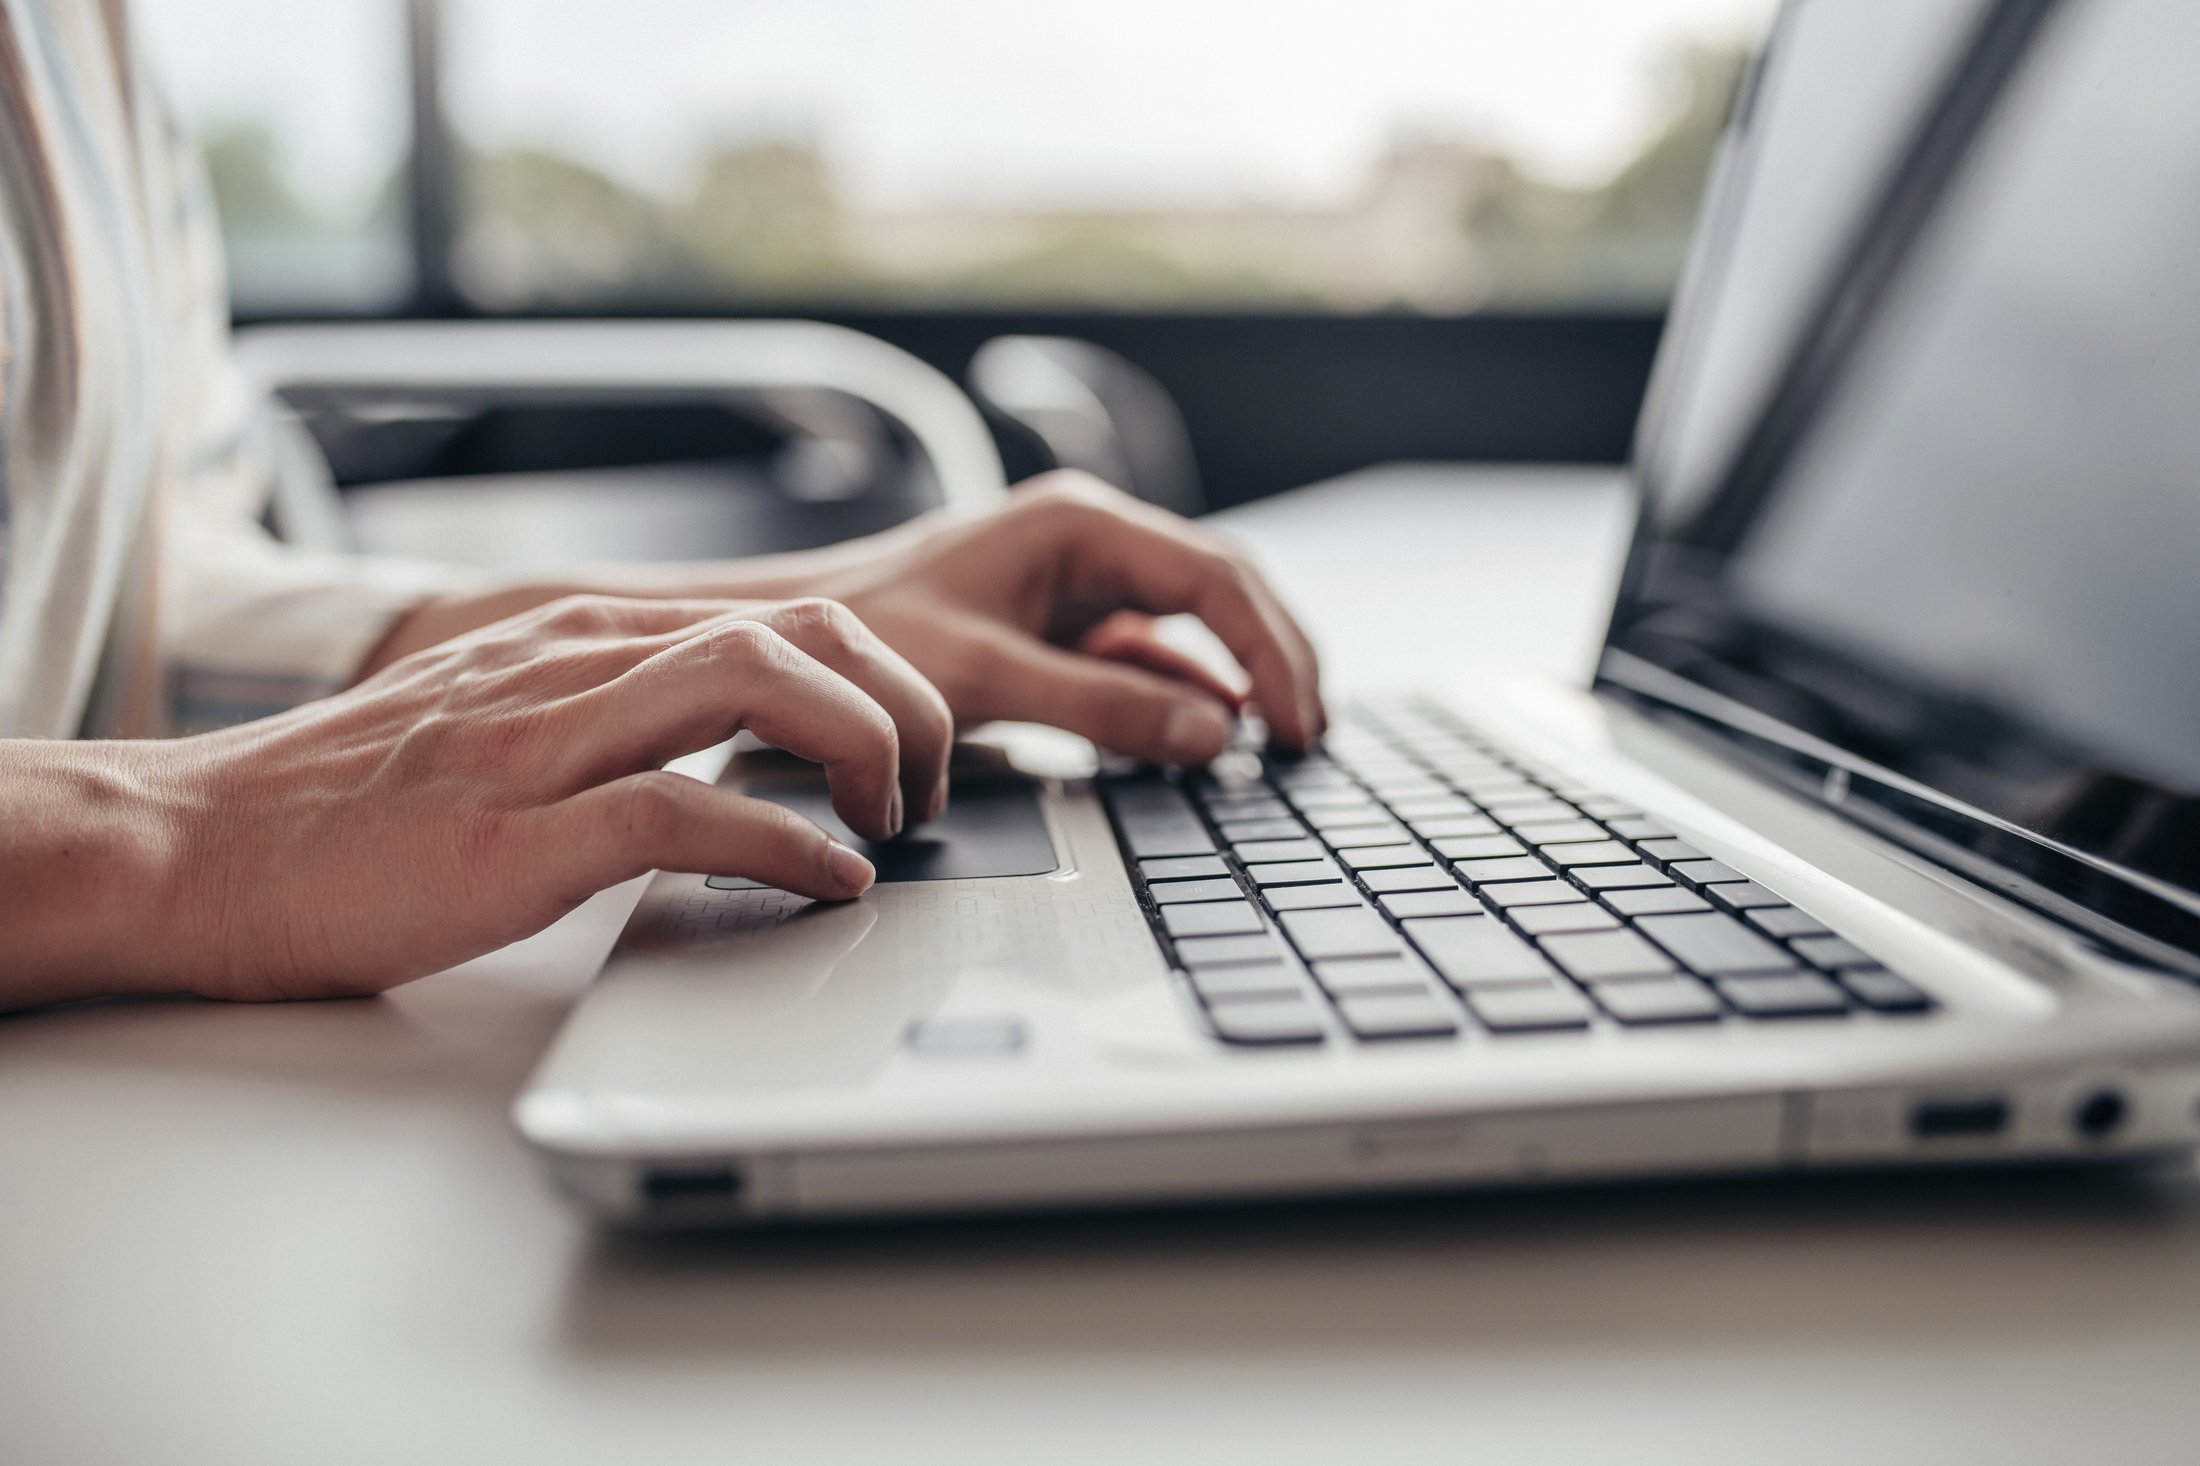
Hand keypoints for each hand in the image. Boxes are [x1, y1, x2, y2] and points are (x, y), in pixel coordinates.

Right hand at [0, 596, 950, 1006]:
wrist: (196, 849)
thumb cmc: (352, 809)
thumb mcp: (506, 726)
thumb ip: (614, 718)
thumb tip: (733, 755)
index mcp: (580, 643)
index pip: (781, 617)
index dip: (881, 679)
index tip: (912, 753)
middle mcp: (573, 668)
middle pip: (797, 632)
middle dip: (900, 703)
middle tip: (925, 789)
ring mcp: (541, 744)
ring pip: (751, 683)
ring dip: (861, 751)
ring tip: (892, 823)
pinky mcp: (508, 835)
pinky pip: (677, 811)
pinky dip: (780, 843)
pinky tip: (827, 880)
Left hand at [800, 474, 1325, 764]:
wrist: (796, 641)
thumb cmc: (870, 638)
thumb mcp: (989, 677)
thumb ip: (1103, 706)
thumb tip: (1211, 731)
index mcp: (1080, 523)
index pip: (1213, 578)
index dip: (1268, 651)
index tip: (1296, 719)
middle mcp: (1092, 538)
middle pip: (1223, 589)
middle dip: (1275, 658)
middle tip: (1311, 734)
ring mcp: (1082, 579)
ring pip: (1195, 620)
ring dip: (1241, 675)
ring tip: (1286, 738)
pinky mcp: (1067, 621)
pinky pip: (1150, 651)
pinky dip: (1189, 689)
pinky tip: (1216, 732)